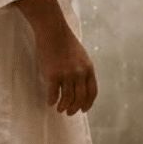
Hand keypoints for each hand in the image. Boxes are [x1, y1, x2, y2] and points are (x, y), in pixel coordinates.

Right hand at [13, 0, 97, 115]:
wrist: (53, 31)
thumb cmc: (65, 41)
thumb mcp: (81, 56)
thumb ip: (83, 70)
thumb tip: (80, 85)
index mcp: (89, 69)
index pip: (92, 92)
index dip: (88, 103)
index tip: (83, 109)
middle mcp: (80, 74)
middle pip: (80, 98)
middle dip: (75, 108)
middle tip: (69, 112)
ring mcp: (66, 75)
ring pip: (67, 99)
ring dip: (63, 107)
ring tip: (59, 109)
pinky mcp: (52, 75)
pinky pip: (53, 94)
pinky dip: (52, 100)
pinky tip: (50, 102)